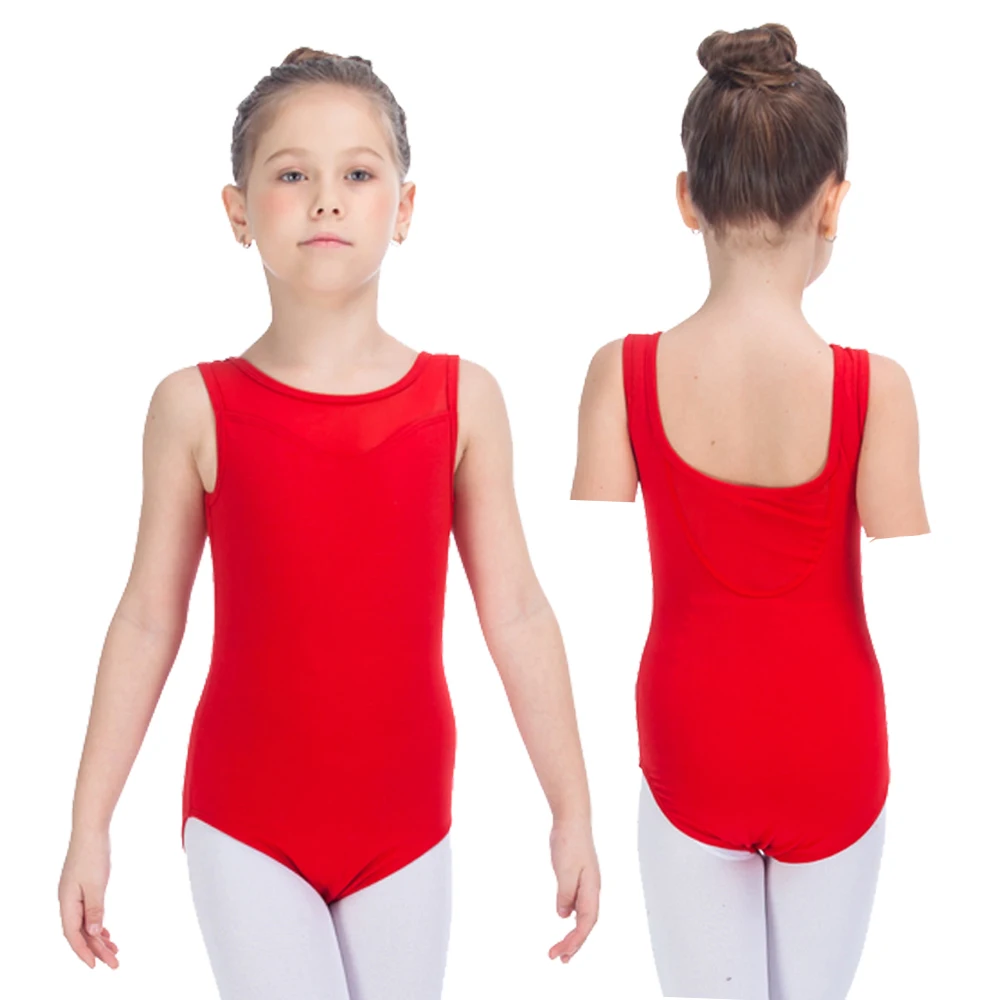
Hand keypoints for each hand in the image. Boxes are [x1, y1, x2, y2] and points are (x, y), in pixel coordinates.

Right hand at [58, 829, 119, 969]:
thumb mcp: (96, 884)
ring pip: (86, 924)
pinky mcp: (82, 888)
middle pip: (81, 932)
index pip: (73, 935)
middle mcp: (68, 901)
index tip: (96, 965)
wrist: (90, 830)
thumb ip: (95, 910)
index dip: (84, 951)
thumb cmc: (92, 854)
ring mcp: (74, 895)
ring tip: (114, 951)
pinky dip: (98, 925)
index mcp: (67, 902)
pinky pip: (88, 913)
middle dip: (97, 949)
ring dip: (99, 938)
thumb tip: (95, 933)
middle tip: (114, 963)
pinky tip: (106, 933)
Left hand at [547, 815, 599, 962]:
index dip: (576, 941)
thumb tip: (563, 916)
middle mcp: (592, 889)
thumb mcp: (565, 870)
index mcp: (592, 889)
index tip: (563, 954)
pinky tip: (563, 918)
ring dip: (572, 933)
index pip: (586, 923)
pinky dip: (570, 916)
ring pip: (582, 915)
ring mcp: (586, 883)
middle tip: (557, 958)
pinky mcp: (578, 876)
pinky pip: (577, 903)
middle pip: (586, 923)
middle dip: (574, 943)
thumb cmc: (570, 842)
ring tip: (560, 948)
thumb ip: (565, 895)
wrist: (572, 819)